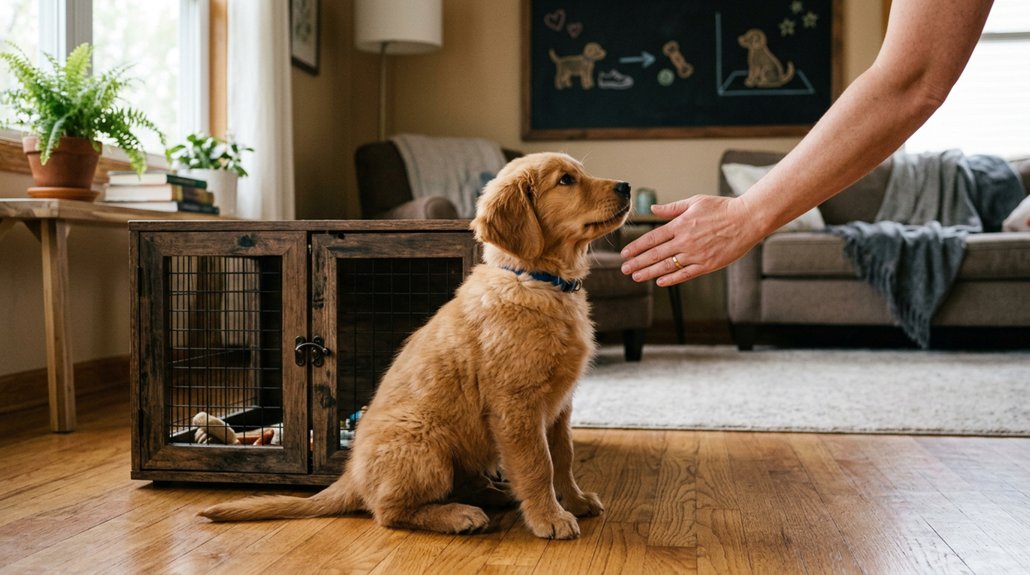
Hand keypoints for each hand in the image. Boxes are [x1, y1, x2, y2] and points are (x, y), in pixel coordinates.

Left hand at [620, 194, 763, 285]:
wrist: (748, 219)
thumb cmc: (722, 208)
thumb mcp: (695, 202)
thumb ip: (672, 208)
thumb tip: (652, 210)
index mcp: (680, 225)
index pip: (652, 238)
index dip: (636, 247)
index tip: (624, 253)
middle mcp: (685, 241)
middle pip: (655, 254)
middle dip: (637, 262)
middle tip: (624, 269)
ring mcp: (696, 254)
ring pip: (667, 266)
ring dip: (649, 273)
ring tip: (636, 277)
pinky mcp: (708, 265)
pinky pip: (685, 274)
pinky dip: (671, 279)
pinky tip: (660, 282)